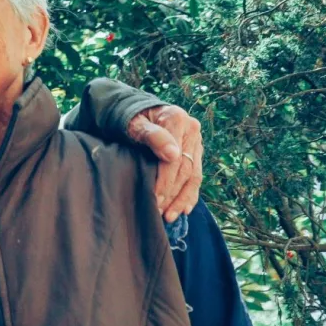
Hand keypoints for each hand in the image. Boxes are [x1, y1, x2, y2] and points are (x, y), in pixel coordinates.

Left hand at [127, 104, 202, 221]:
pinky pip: (196, 176)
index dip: (165, 181)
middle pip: (185, 169)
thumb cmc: (130, 117)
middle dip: (172, 194)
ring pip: (193, 175)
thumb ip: (151, 135)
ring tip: (170, 216)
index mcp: (177, 119)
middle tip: (159, 211)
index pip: (175, 158)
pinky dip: (190, 194)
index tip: (154, 199)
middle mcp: (191, 129)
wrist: (136, 109)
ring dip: (182, 198)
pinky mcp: (195, 151)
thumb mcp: (134, 123)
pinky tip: (184, 209)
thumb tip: (172, 154)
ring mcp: (195, 141)